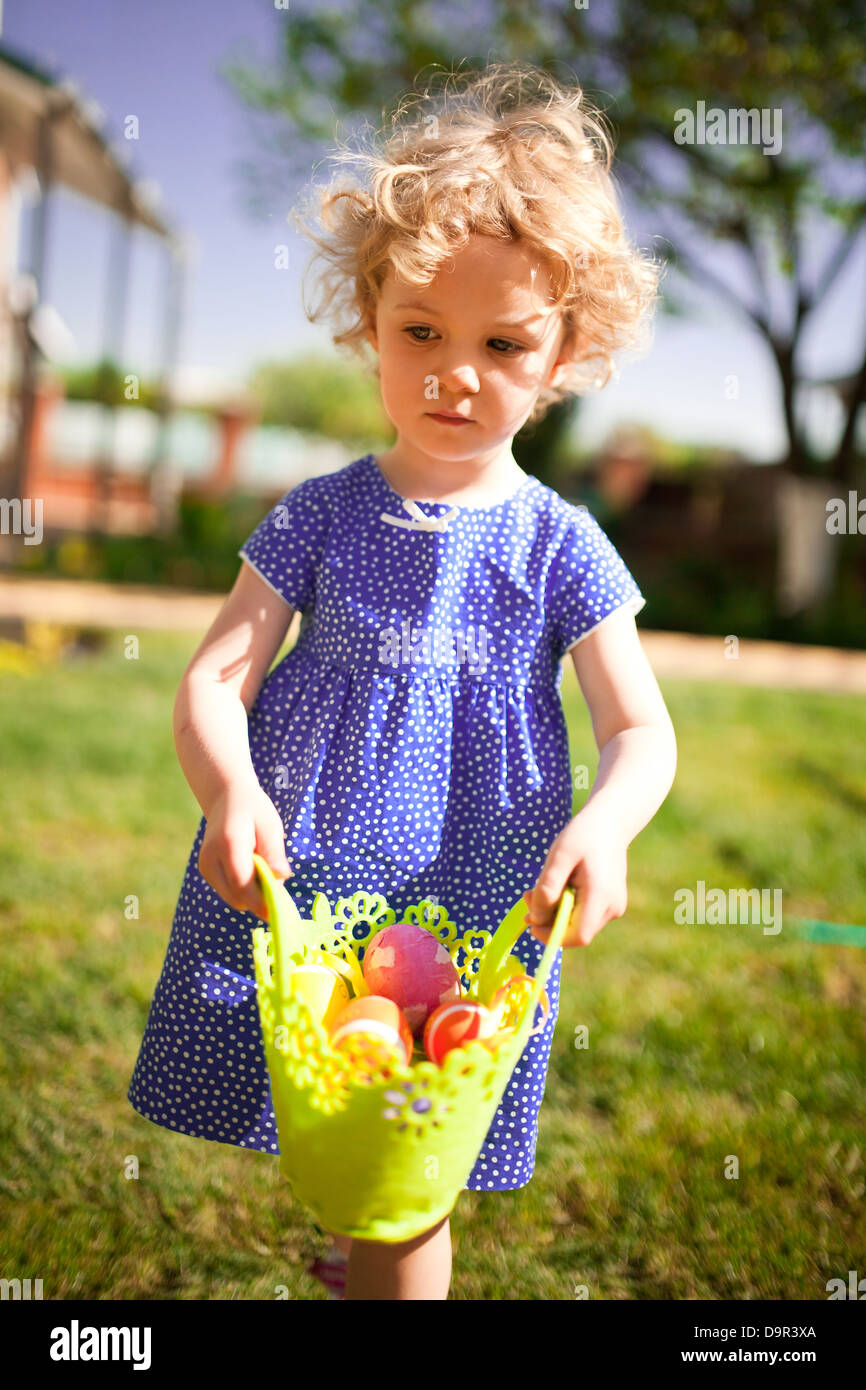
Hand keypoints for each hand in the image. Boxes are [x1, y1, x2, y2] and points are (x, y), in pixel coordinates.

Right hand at [198, 781, 291, 919]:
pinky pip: (229, 892)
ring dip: (252, 894)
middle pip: (236, 897)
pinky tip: (252, 869)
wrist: (226, 797)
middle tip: (277, 882)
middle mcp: (211, 858)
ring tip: (263, 869)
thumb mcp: (270, 826)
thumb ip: (274, 853)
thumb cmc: (253, 810)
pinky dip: (243, 889)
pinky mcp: (206, 871)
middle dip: (259, 898)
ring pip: (233, 898)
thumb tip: (281, 879)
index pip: (242, 884)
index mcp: (228, 844)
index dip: (261, 901)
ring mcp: (205, 866)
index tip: (279, 910)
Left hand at [523, 812, 628, 947]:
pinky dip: (565, 906)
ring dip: (554, 912)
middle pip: (575, 932)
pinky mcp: (610, 904)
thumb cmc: (583, 835)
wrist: (610, 822)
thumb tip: (536, 919)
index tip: (530, 921)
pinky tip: (556, 887)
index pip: (578, 936)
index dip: (551, 935)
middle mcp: (612, 908)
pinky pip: (583, 915)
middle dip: (548, 920)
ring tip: (537, 888)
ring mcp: (614, 907)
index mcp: (601, 896)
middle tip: (527, 896)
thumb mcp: (559, 856)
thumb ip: (547, 888)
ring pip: (577, 925)